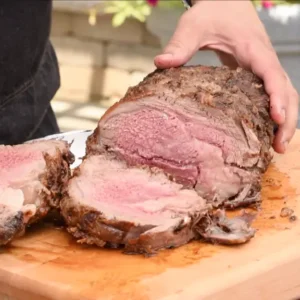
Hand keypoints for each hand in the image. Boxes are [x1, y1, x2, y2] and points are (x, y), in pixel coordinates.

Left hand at [154, 0, 298, 153]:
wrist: (225, 2)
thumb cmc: (212, 12)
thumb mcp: (193, 25)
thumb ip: (180, 45)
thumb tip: (160, 63)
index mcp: (252, 49)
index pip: (272, 74)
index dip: (277, 97)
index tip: (277, 119)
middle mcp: (264, 60)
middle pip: (287, 90)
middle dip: (288, 119)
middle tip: (279, 148)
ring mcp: (263, 67)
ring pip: (285, 93)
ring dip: (285, 120)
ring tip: (276, 147)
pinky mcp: (257, 73)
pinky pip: (273, 93)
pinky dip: (275, 112)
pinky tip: (266, 130)